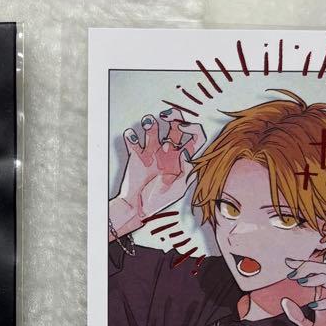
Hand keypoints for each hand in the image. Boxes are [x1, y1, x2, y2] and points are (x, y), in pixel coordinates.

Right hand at [112, 115, 206, 230]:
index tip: (182, 128)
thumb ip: (186, 170)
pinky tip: (132, 138)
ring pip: (153, 129)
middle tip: (167, 117)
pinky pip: (133, 140)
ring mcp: (152, 152)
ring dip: (150, 123)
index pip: (194, 137)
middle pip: (175, 126)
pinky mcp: (136, 155)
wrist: (138, 208)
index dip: (191, 128)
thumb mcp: (179, 188)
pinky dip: (131, 136)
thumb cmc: (159, 200)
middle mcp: (168, 152)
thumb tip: (187, 152)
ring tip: (148, 125)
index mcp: (182, 158)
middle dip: (173, 117)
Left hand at [280, 257, 325, 325]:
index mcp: (325, 300)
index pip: (317, 275)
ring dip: (318, 278)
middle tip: (292, 270)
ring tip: (301, 281)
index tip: (288, 262)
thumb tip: (284, 301)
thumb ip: (297, 316)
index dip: (304, 265)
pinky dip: (325, 303)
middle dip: (311, 265)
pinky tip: (313, 307)